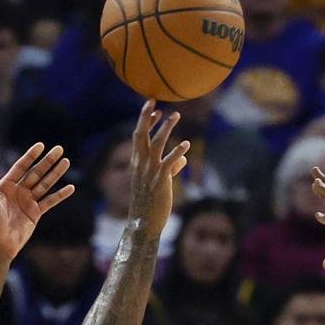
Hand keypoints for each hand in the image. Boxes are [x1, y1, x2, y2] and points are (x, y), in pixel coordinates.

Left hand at [0, 141, 74, 265]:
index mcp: (7, 185)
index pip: (21, 166)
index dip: (31, 156)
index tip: (41, 146)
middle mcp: (19, 191)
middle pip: (36, 173)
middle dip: (48, 161)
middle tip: (60, 149)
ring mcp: (28, 202)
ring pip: (45, 184)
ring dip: (56, 174)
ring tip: (66, 162)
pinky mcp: (36, 214)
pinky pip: (50, 202)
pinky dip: (60, 195)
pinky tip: (70, 188)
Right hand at [128, 101, 189, 239]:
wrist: (143, 224)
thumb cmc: (151, 204)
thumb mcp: (159, 183)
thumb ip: (171, 167)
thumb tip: (183, 158)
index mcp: (137, 164)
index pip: (138, 137)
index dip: (145, 121)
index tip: (154, 109)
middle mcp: (141, 165)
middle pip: (142, 135)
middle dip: (147, 116)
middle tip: (155, 100)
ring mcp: (150, 173)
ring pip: (156, 144)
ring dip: (166, 128)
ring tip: (175, 115)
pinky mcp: (160, 182)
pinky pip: (168, 163)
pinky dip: (177, 153)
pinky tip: (187, 145)